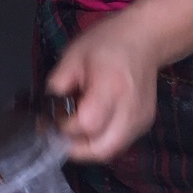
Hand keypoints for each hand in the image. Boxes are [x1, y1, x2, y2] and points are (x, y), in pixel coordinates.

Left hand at [45, 14, 159, 161]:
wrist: (145, 41)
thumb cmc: (107, 43)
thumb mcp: (73, 55)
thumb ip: (58, 84)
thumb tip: (48, 110)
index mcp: (111, 88)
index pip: (87, 124)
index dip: (65, 126)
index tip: (52, 117)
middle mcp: (130, 110)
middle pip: (102, 149)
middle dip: (76, 149)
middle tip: (59, 138)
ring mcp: (141, 120)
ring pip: (111, 151)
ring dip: (88, 148)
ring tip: (74, 132)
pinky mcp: (144, 125)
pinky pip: (120, 143)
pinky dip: (101, 141)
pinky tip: (92, 126)